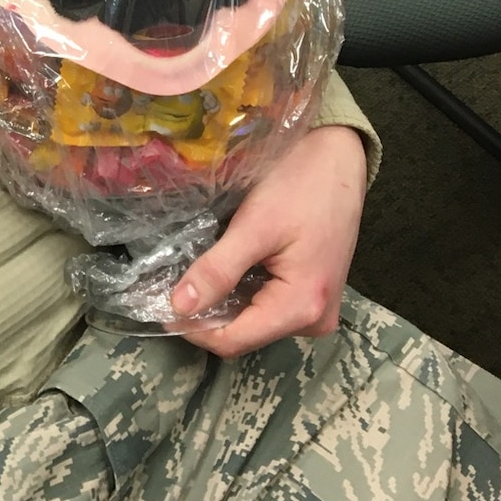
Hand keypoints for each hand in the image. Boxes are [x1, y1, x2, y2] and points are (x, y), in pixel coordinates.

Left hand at [168, 123, 367, 357]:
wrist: (339, 159)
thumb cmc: (300, 186)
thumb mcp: (254, 226)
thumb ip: (217, 270)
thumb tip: (178, 307)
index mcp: (302, 308)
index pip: (234, 341)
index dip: (194, 328)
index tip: (161, 304)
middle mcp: (314, 320)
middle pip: (245, 334)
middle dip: (207, 315)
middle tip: (173, 285)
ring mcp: (317, 309)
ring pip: (255, 321)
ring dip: (224, 303)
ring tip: (197, 274)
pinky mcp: (313, 294)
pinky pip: (269, 306)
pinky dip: (243, 293)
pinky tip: (226, 270)